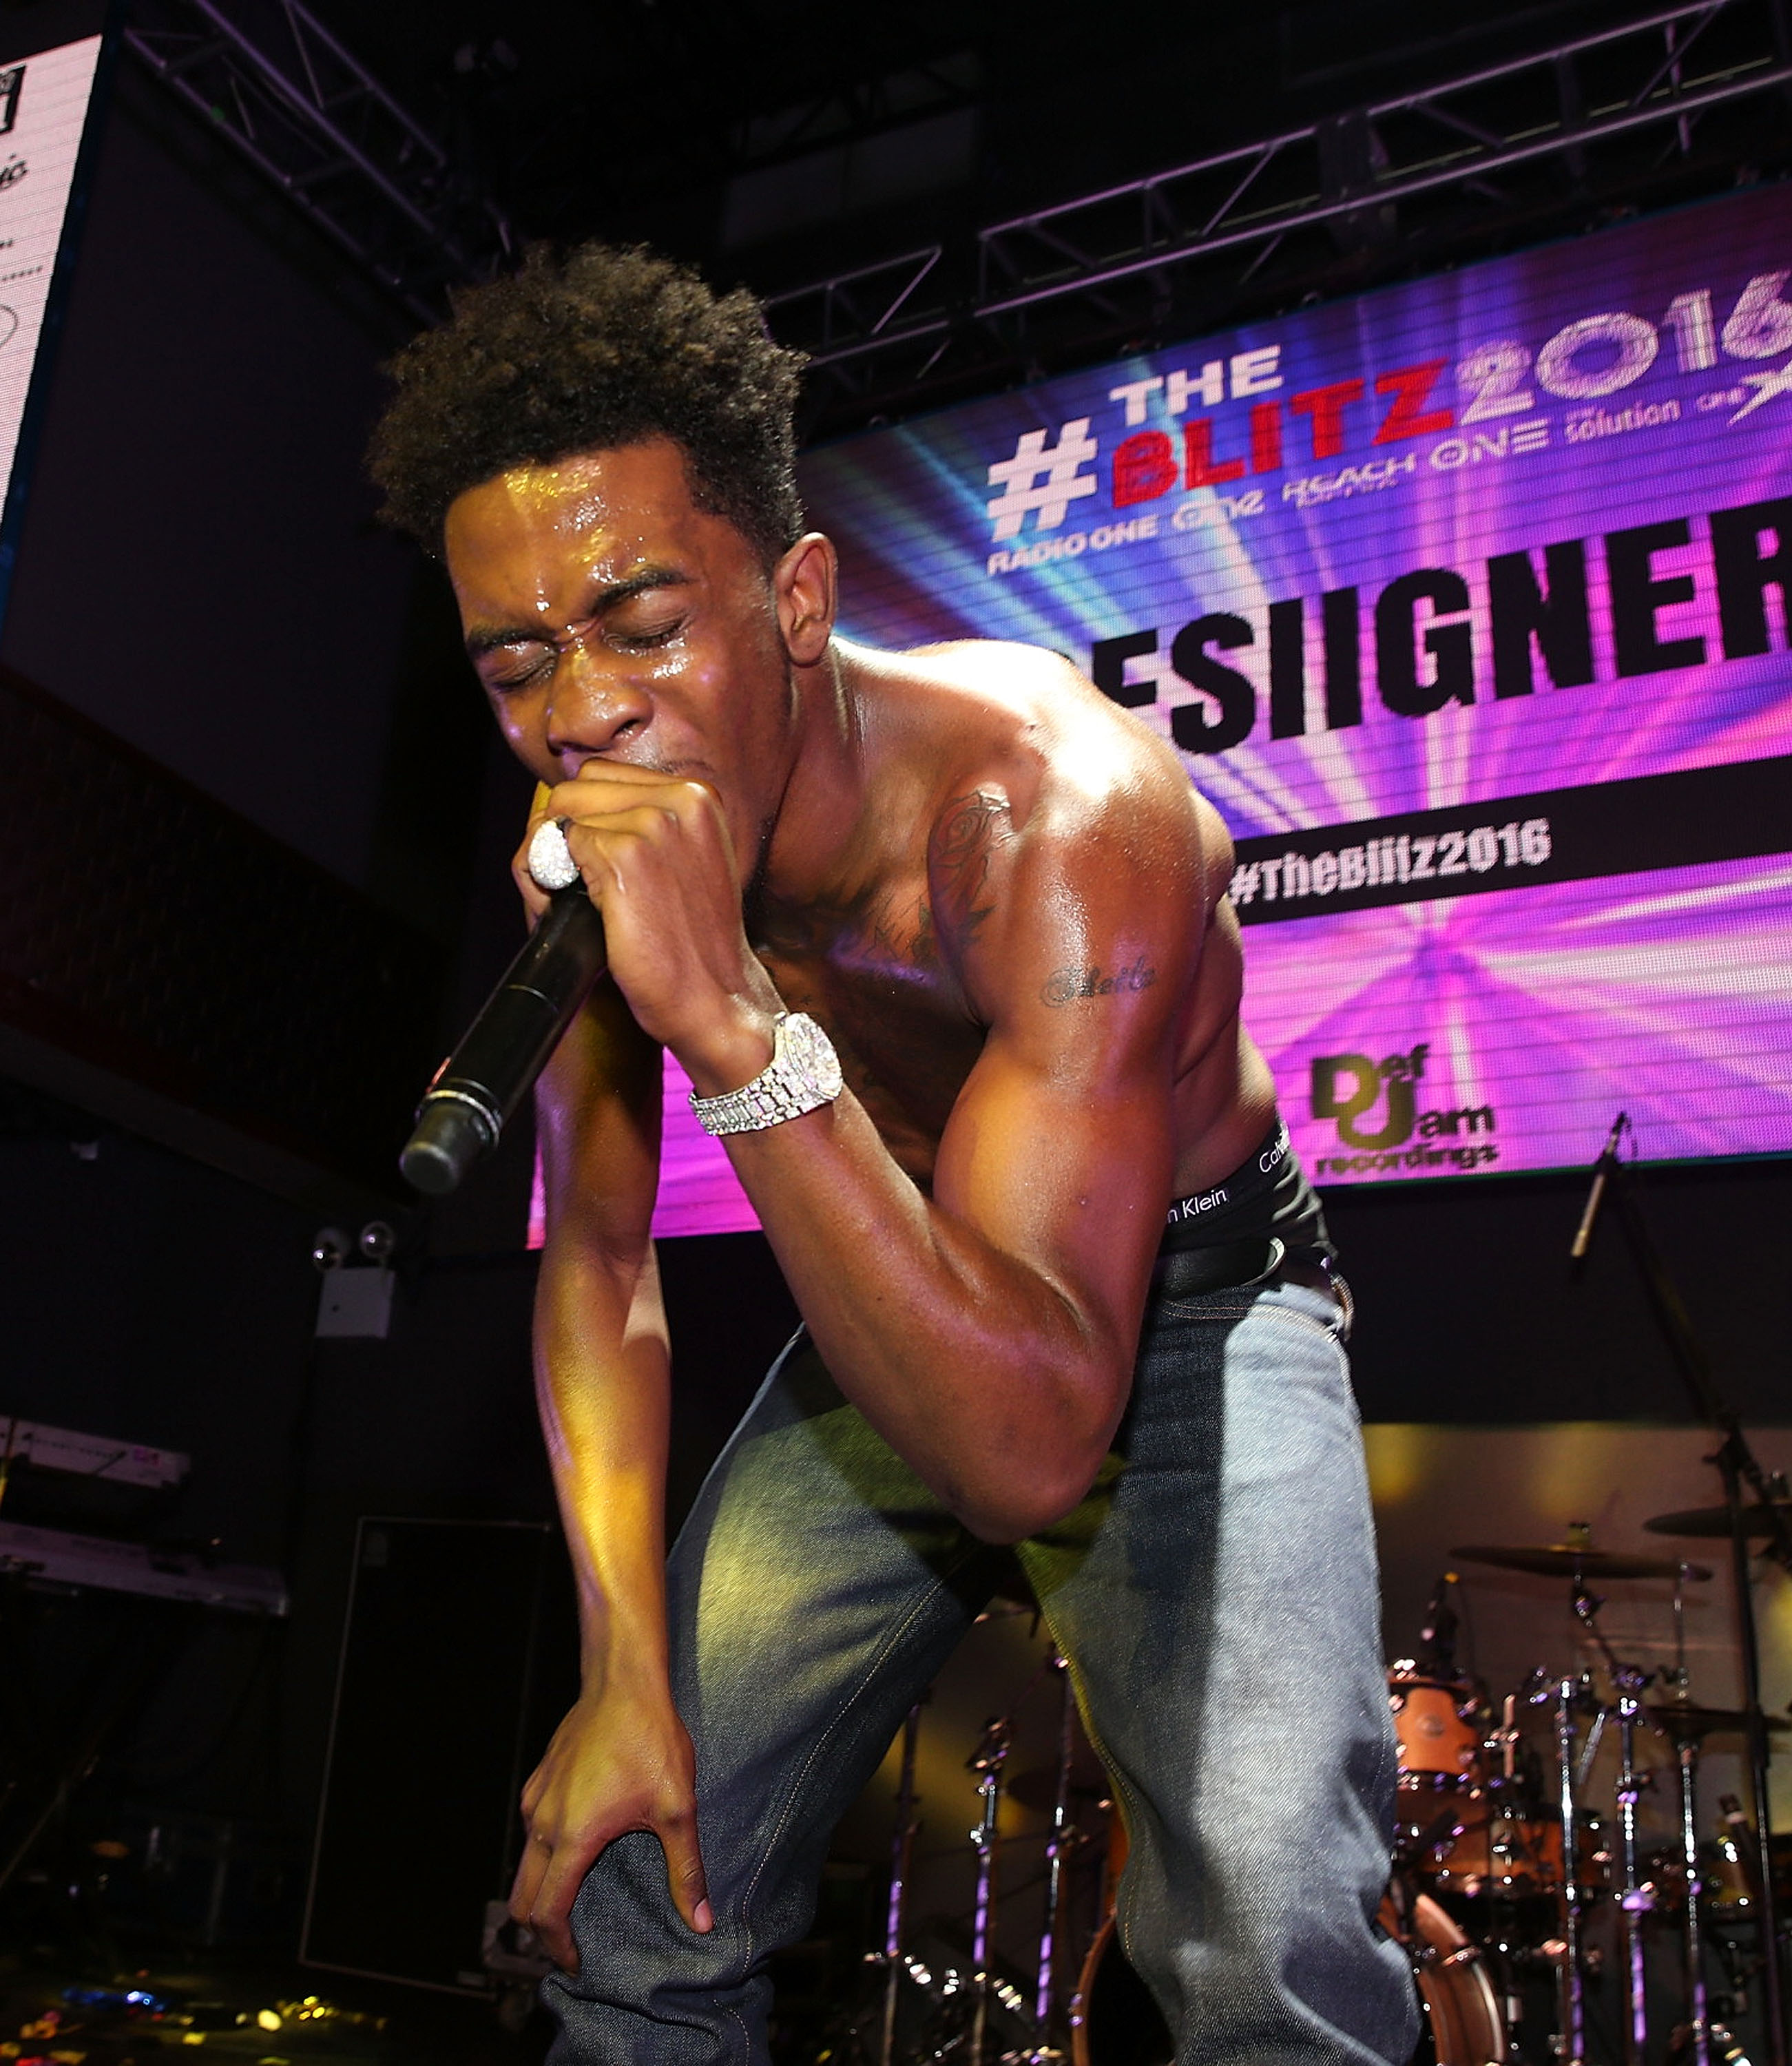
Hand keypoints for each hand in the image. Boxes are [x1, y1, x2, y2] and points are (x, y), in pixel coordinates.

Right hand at [509, 1678, 711, 1971]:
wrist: (623, 1683)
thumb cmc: (651, 1741)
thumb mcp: (678, 1809)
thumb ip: (686, 1871)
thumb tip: (702, 1922)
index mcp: (573, 1838)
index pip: (547, 1913)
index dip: (557, 1947)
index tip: (576, 1963)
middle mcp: (544, 1823)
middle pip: (521, 1898)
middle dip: (539, 1929)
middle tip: (570, 1942)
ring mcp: (536, 1799)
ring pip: (524, 1864)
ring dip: (540, 1889)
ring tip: (574, 1898)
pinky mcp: (538, 1781)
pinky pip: (531, 1830)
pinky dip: (544, 1855)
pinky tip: (576, 1847)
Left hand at [512, 769, 779, 1089]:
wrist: (716, 1000)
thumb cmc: (692, 942)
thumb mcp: (683, 864)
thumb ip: (641, 825)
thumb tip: (565, 811)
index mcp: (699, 795)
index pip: (604, 775)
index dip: (582, 815)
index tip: (586, 858)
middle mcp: (682, 799)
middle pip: (576, 787)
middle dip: (559, 829)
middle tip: (571, 882)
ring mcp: (654, 825)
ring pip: (562, 814)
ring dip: (552, 856)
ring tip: (578, 902)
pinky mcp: (626, 857)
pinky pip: (557, 847)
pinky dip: (553, 880)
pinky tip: (581, 913)